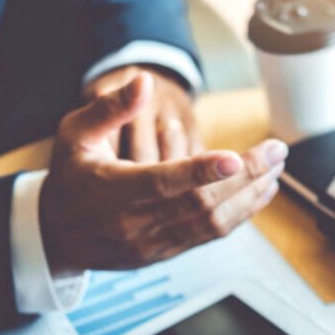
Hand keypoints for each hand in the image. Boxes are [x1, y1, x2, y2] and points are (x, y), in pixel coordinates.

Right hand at [41, 73, 285, 272]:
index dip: (199, 171)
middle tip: (276, 151)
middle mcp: (134, 223)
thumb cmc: (70, 176)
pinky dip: (240, 214)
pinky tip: (260, 193)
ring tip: (276, 169)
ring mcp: (153, 243)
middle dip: (244, 177)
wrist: (57, 235)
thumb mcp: (74, 134)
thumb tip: (144, 81)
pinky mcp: (167, 254)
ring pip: (211, 225)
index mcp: (111, 191)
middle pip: (199, 204)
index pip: (161, 182)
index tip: (233, 158)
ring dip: (250, 197)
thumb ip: (109, 108)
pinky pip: (209, 236)